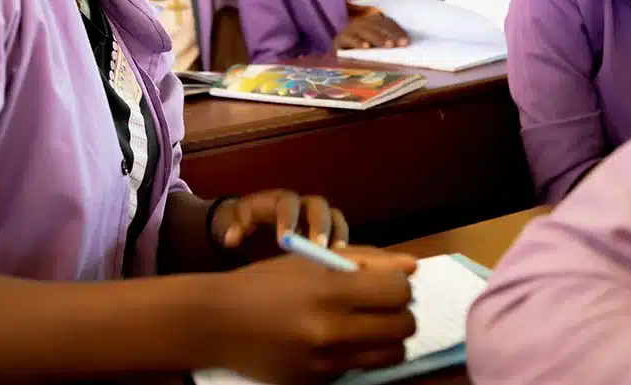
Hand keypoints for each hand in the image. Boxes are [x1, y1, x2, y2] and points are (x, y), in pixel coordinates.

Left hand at [210, 190, 349, 253]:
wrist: (257, 218)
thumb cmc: (247, 220)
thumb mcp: (238, 222)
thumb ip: (234, 228)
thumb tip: (230, 240)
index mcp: (280, 200)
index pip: (287, 205)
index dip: (288, 220)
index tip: (284, 241)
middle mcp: (302, 204)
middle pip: (318, 206)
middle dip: (320, 226)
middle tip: (318, 249)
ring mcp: (317, 216)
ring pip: (335, 218)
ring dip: (338, 237)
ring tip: (337, 258)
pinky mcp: (327, 230)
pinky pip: (340, 235)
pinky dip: (343, 248)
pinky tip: (341, 267)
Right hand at [211, 249, 416, 384]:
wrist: (217, 323)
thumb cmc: (265, 282)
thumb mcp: (310, 260)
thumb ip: (365, 259)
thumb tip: (412, 266)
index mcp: (328, 289)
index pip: (398, 291)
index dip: (398, 285)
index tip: (384, 283)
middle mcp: (329, 330)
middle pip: (403, 326)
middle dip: (399, 313)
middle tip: (379, 305)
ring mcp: (325, 362)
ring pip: (392, 355)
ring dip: (387, 338)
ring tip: (365, 325)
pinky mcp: (318, 383)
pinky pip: (360, 369)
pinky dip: (356, 355)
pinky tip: (333, 342)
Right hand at [334, 11, 409, 50]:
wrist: (338, 55)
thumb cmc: (361, 52)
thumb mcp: (375, 46)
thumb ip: (387, 42)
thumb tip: (405, 45)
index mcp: (372, 22)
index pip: (387, 23)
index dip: (397, 31)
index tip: (406, 41)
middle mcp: (362, 23)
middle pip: (377, 26)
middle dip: (390, 35)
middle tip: (398, 44)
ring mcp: (350, 30)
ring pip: (365, 31)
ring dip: (377, 38)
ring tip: (388, 46)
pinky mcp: (340, 39)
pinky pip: (350, 39)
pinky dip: (358, 42)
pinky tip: (366, 47)